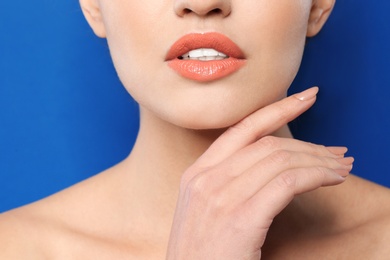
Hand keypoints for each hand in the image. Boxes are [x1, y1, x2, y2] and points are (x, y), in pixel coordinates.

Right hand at [166, 87, 352, 259]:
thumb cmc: (202, 254)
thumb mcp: (204, 209)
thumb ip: (228, 181)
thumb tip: (270, 163)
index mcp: (196, 173)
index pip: (243, 128)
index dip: (278, 109)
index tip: (306, 97)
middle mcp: (206, 179)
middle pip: (268, 144)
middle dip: (311, 145)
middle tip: (337, 153)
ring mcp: (221, 197)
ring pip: (282, 160)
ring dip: (319, 161)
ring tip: (341, 167)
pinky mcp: (241, 218)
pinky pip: (288, 183)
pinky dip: (316, 176)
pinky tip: (331, 180)